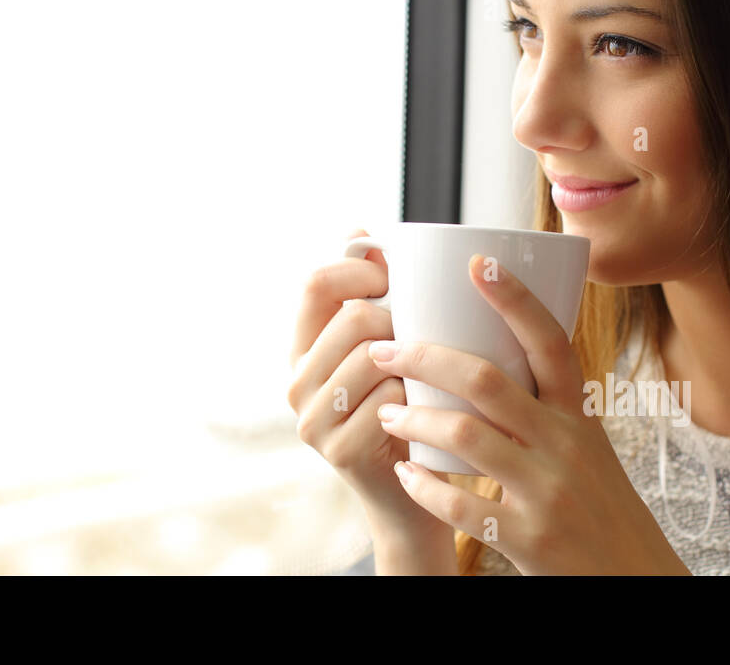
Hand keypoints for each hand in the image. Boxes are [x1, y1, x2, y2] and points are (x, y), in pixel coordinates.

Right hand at [287, 229, 455, 541]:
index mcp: (302, 348)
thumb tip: (364, 231)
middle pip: (352, 317)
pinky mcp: (338, 451)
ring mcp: (312, 420)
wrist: (414, 498)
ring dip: (413, 359)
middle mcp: (296, 382)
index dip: (358, 268)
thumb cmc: (408, 409)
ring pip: (373, 357)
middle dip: (400, 317)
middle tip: (427, 332)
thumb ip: (372, 295)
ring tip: (433, 372)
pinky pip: (388, 401)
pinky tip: (429, 410)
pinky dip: (417, 398)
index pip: (313, 283)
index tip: (394, 274)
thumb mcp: (385, 348)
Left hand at [368, 253, 690, 574]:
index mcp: (580, 415)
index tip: (477, 262)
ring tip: (386, 414)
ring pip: (464, 436)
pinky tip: (407, 475)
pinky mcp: (529, 538)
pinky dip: (426, 487)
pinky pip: (461, 504)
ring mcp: (548, 492)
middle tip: (383, 349)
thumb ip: (545, 407)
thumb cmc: (598, 506)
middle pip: (486, 381)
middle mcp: (567, 446)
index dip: (515, 299)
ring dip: (414, 421)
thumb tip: (486, 353)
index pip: (550, 342)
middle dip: (425, 358)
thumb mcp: (586, 447)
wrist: (633, 578)